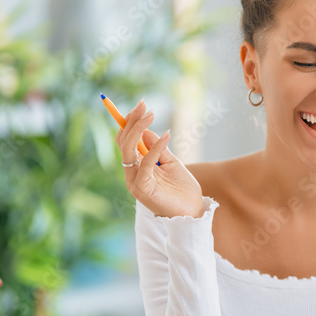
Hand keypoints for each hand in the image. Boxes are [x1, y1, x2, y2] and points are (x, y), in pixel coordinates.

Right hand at [116, 99, 203, 217]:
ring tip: (151, 114)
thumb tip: (147, 130)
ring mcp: (134, 181)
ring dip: (139, 128)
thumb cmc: (182, 189)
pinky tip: (166, 136)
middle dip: (132, 121)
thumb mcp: (171, 163)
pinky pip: (146, 163)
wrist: (192, 211)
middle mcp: (131, 173)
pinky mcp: (142, 188)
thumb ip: (158, 149)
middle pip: (124, 142)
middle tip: (144, 105)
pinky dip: (155, 147)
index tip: (141, 105)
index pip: (126, 141)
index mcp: (136, 167)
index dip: (130, 122)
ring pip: (128, 149)